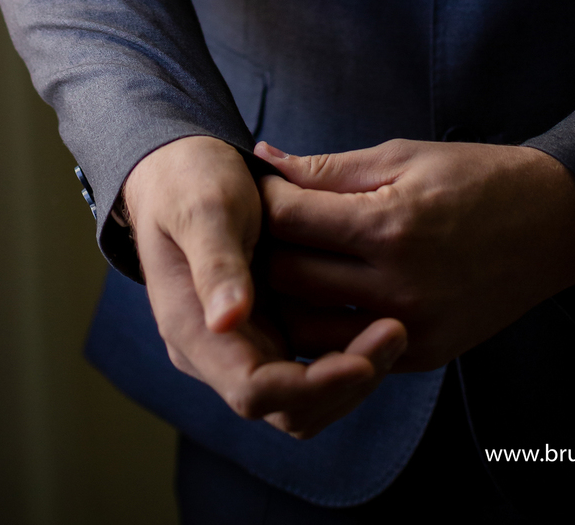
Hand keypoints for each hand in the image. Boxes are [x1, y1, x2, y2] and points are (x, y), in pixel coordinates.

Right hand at [122, 135, 406, 437]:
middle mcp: (216, 352)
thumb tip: (226, 320)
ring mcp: (243, 345)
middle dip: (343, 384)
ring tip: (395, 330)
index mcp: (191, 328)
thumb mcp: (202, 208)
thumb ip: (216, 262)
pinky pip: (312, 371)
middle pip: (287, 407)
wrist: (179, 167)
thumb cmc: (189, 181)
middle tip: (394, 335)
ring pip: (306, 400)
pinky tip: (379, 322)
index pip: (254, 389)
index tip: (361, 361)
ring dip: (352, 376)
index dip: (310, 385)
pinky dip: (346, 358)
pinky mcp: (267, 331)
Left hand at [256, 137, 574, 369]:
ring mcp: (410, 329)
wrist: (553, 224)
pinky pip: (347, 350)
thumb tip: (264, 161)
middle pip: (289, 277)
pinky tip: (314, 298)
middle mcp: (397, 286)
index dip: (263, 201)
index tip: (255, 189)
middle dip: (263, 251)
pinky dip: (322, 328)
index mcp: (390, 224)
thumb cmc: (475, 177)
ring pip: (307, 327)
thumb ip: (329, 169)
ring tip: (278, 267)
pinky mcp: (422, 355)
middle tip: (254, 231)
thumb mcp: (402, 156)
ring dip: (284, 299)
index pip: (290, 220)